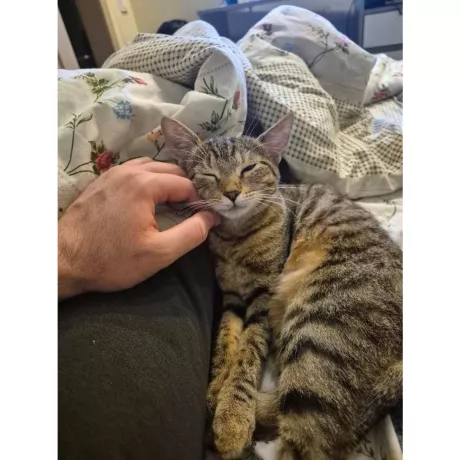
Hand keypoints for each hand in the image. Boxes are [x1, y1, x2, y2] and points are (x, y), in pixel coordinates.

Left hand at [58, 158, 218, 299]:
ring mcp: (111, 174)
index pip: (185, 183)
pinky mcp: (100, 182)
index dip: (198, 199)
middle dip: (184, 187)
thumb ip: (191, 233)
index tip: (202, 216)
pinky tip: (147, 199)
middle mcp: (128, 171)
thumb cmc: (111, 260)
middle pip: (169, 169)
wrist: (62, 262)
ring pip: (150, 167)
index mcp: (144, 184)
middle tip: (190, 209)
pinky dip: (147, 180)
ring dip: (165, 181)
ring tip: (172, 203)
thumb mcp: (159, 253)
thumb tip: (211, 217)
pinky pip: (132, 172)